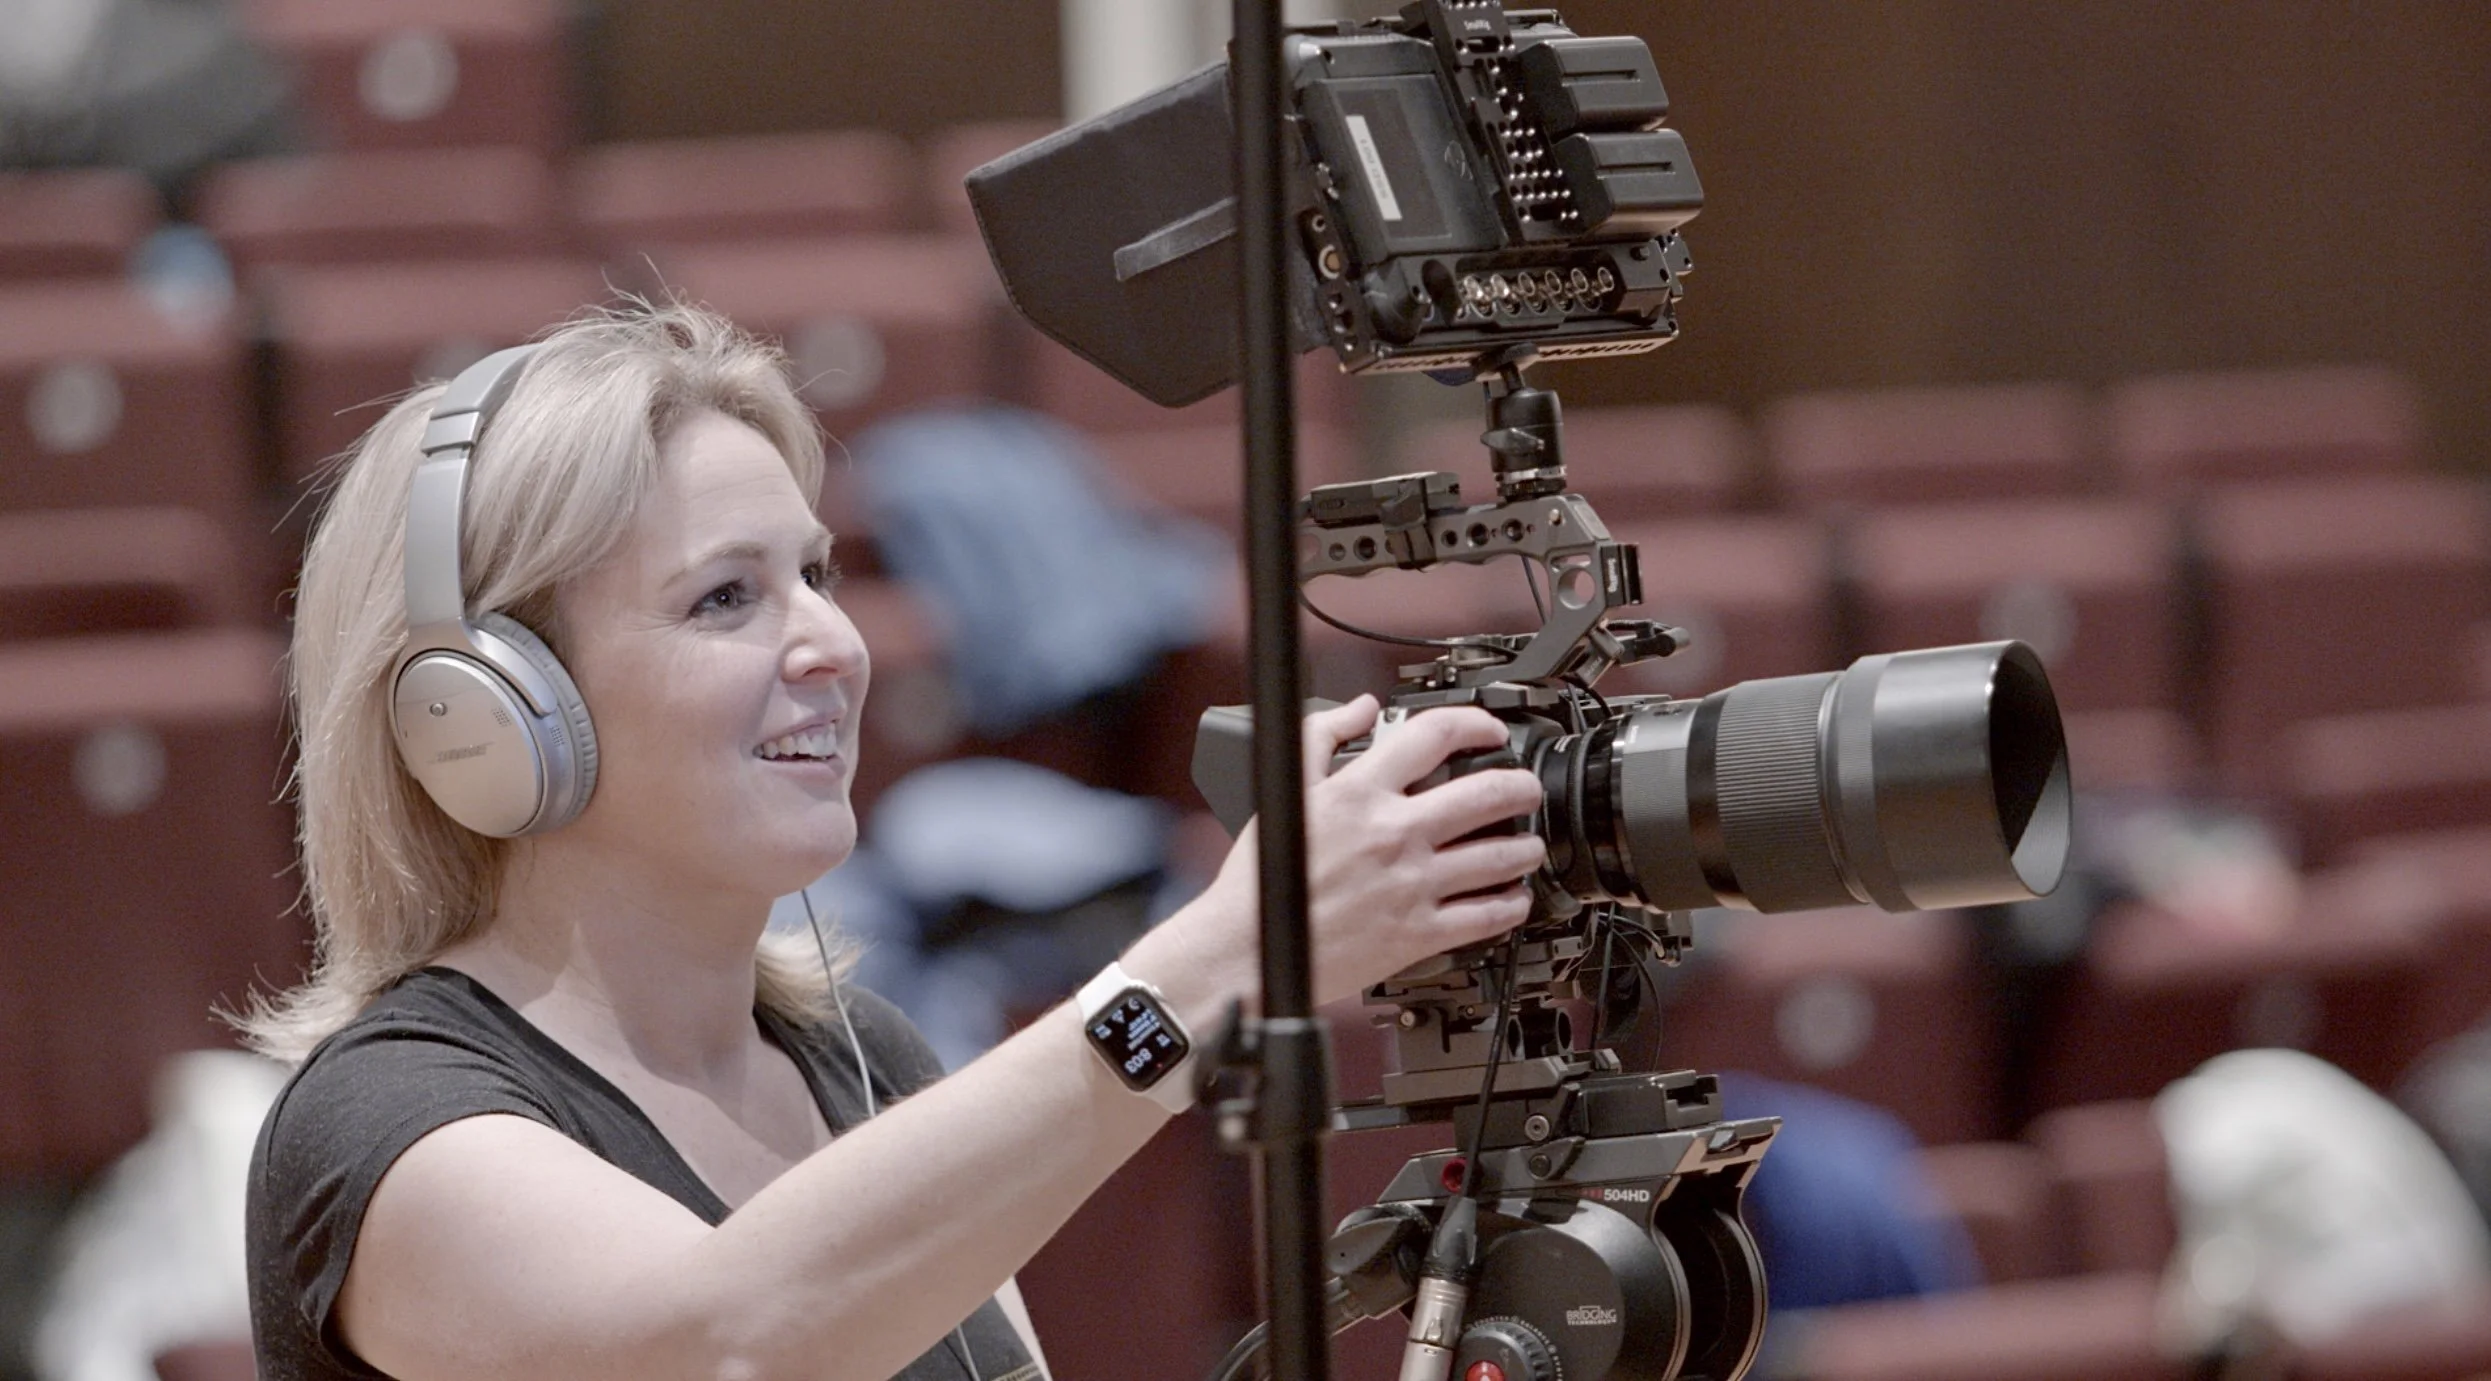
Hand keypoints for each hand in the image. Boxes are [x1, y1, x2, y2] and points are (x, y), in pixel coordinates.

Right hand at [1192, 695, 1546, 1008]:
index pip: (1436, 735)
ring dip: (1526, 846)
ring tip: (1528, 844)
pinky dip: (1512, 904)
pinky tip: (1514, 898)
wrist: (1249, 948)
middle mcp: (1394, 833)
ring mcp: (1412, 884)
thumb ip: (1322, 736)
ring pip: (1500, 856)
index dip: (1477, 723)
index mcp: (1361, 791)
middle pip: (1489, 793)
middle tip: (1527, 789)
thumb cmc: (1262, 877)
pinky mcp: (1419, 933)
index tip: (1491, 732)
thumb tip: (1361, 708)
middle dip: (1522, 786)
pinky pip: (1486, 916)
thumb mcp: (1286, 789)